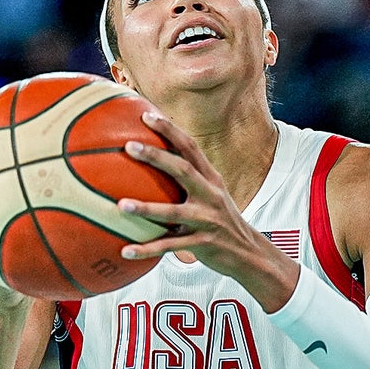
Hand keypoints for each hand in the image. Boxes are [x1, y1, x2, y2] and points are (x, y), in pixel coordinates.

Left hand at [116, 112, 299, 310]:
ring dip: (146, 208)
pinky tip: (124, 250)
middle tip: (129, 146)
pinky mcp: (202, 244)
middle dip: (156, 156)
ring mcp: (207, 220)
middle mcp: (210, 195)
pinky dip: (147, 249)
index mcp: (211, 179)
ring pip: (173, 212)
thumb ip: (188, 178)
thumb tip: (152, 159)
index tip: (147, 115)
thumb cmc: (219, 219)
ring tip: (120, 205)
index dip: (170, 130)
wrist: (249, 253)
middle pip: (183, 170)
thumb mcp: (210, 194)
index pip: (190, 147)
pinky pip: (170, 247)